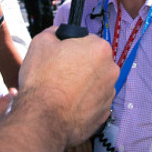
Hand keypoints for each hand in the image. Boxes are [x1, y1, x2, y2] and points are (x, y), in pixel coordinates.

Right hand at [18, 27, 116, 147]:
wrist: (43, 119)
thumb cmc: (43, 81)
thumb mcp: (40, 43)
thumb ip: (53, 32)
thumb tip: (57, 33)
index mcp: (100, 48)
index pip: (87, 41)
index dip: (70, 47)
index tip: (60, 56)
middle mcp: (111, 70)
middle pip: (93, 62)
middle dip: (79, 65)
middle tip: (58, 73)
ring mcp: (109, 93)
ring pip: (94, 83)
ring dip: (81, 84)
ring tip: (60, 91)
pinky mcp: (103, 113)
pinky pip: (92, 102)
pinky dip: (82, 102)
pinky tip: (66, 104)